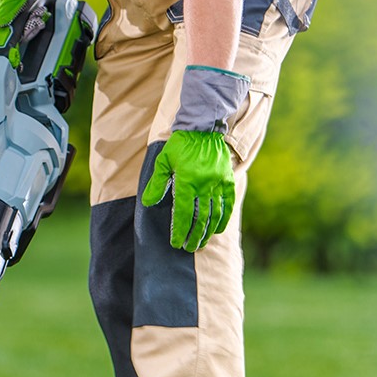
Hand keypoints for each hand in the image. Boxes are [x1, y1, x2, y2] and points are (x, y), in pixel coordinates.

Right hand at [0, 0, 33, 48]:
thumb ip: (4, 13)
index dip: (6, 44)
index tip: (21, 43)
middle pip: (6, 37)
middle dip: (24, 33)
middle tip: (37, 23)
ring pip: (14, 32)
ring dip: (29, 27)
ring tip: (39, 17)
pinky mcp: (6, 16)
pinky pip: (18, 26)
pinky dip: (28, 23)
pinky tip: (36, 17)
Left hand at [140, 130, 234, 250]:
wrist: (204, 128)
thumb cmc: (179, 145)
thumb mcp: (163, 161)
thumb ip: (156, 184)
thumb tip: (148, 203)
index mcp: (187, 181)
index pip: (183, 213)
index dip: (179, 230)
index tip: (176, 243)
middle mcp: (204, 185)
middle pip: (200, 218)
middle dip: (194, 236)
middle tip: (188, 248)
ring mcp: (219, 183)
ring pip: (215, 213)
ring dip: (208, 231)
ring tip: (202, 243)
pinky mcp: (228, 179)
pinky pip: (228, 203)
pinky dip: (224, 218)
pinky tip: (218, 228)